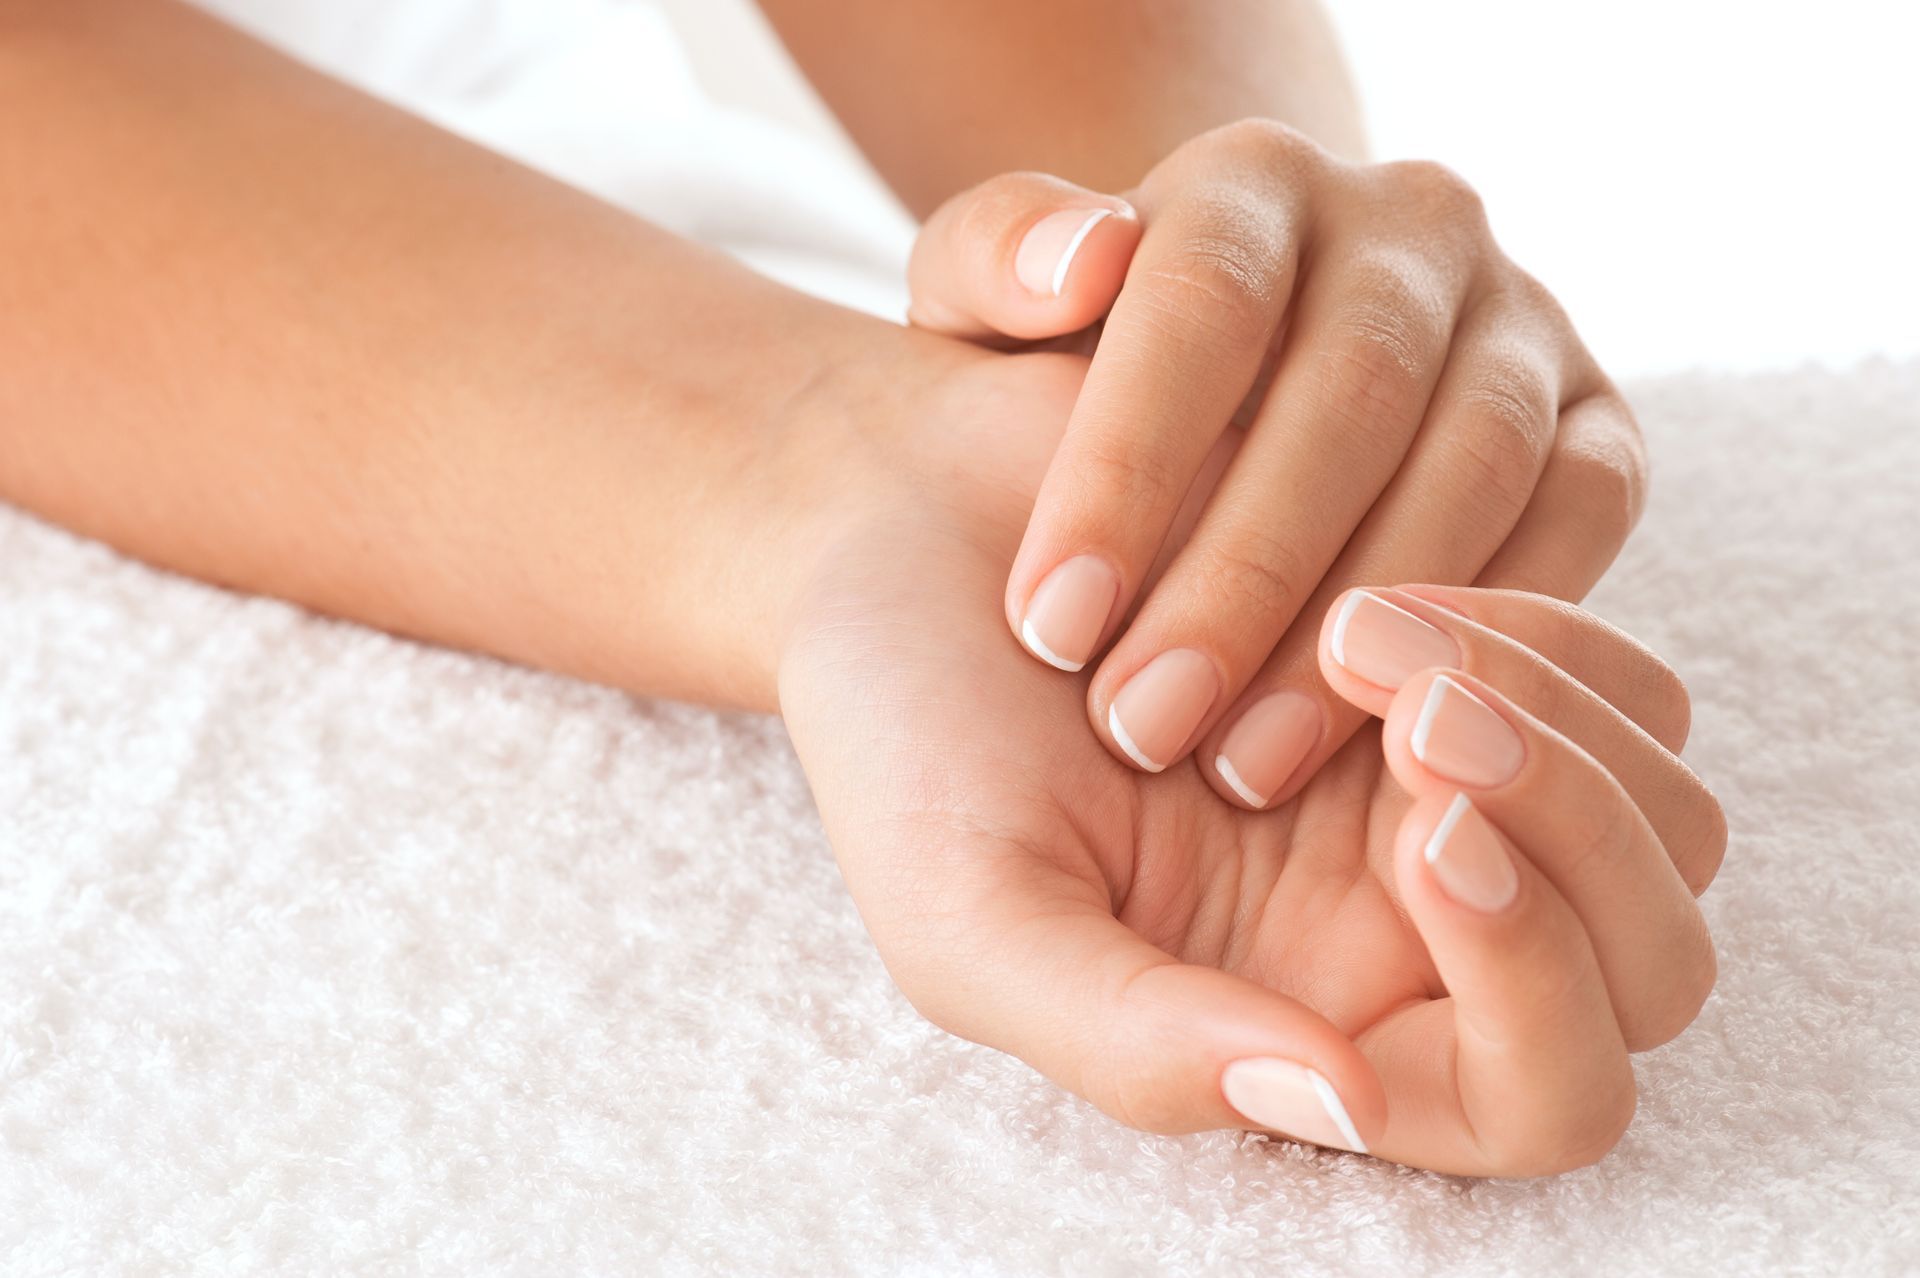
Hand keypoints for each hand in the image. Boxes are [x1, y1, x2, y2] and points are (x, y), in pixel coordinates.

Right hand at [781, 354, 1721, 1174]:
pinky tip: (1386, 583)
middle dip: (1576, 833)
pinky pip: (1617, 676)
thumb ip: (1133, 1043)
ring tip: (1364, 628)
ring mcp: (1453, 794)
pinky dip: (1542, 626)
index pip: (1538, 1097)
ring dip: (1558, 719)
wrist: (899, 529)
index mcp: (1305, 1020)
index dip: (1534, 994)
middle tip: (1416, 716)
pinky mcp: (1474, 663)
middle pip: (1652, 963)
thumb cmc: (912, 737)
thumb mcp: (971, 918)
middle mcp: (1406, 930)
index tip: (1418, 838)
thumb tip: (1347, 1100)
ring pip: (1667, 813)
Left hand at [906, 121, 1646, 815]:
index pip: (1204, 301)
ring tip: (1245, 767)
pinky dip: (1502, 627)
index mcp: (1256, 183)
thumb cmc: (1081, 369)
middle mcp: (1408, 225)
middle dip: (1242, 576)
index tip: (1049, 628)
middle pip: (1349, 390)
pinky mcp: (1599, 419)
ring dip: (1365, 628)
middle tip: (1140, 728)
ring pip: (1473, 462)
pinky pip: (1585, 514)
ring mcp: (1520, 320)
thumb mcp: (992, 311)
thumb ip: (993, 266)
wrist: (1240, 381)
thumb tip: (1079, 259)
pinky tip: (1390, 734)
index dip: (1128, 466)